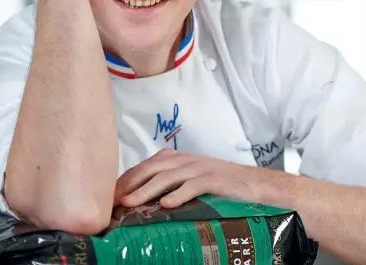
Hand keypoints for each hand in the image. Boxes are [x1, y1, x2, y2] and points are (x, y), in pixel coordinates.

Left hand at [114, 149, 280, 208]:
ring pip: (167, 177)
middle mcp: (185, 161)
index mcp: (176, 159)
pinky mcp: (215, 180)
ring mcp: (200, 169)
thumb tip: (141, 204)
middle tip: (112, 202)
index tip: (109, 196)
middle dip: (129, 184)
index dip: (125, 180)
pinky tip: (167, 205)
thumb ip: (168, 185)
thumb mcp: (191, 180)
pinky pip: (193, 186)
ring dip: (146, 190)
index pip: (144, 167)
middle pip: (150, 169)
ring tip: (131, 204)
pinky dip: (179, 195)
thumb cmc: (220, 186)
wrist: (256, 185)